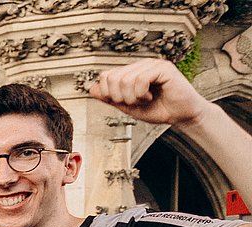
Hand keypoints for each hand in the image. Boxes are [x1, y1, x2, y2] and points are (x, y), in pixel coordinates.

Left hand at [90, 59, 208, 128]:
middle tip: (134, 102)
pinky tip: (150, 96)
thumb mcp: (128, 106)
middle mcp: (141, 65)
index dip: (108, 93)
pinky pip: (140, 79)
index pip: (106, 76)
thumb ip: (111, 98)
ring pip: (125, 79)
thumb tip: (92, 89)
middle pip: (112, 77)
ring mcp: (152, 64)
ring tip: (144, 100)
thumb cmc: (158, 109)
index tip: (123, 102)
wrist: (181, 115)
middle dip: (119, 97)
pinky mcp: (164, 68)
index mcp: (132, 72)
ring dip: (132, 97)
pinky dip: (142, 94)